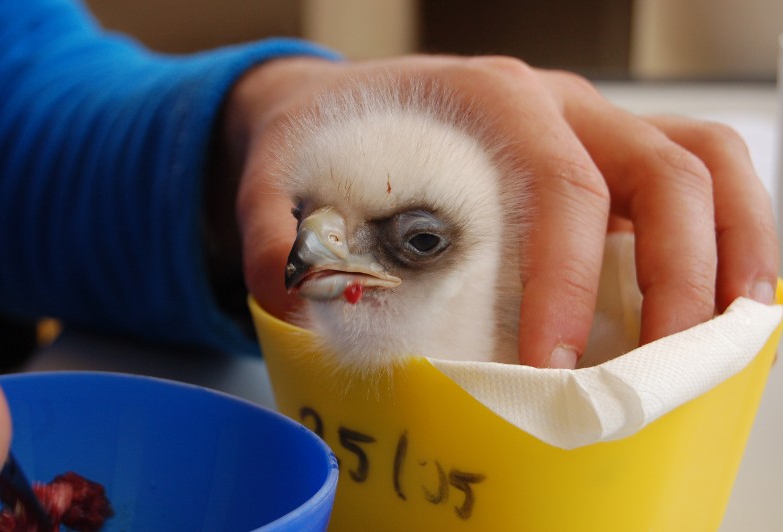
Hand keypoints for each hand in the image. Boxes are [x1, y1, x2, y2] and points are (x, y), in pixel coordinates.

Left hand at [222, 55, 777, 367]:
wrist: (344, 103)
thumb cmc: (333, 134)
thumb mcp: (285, 168)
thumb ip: (275, 225)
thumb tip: (288, 293)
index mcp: (489, 97)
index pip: (558, 183)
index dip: (568, 278)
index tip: (553, 362)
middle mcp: (556, 102)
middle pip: (661, 168)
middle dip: (675, 276)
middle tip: (651, 372)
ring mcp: (591, 124)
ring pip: (703, 160)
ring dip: (732, 247)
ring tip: (722, 337)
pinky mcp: (604, 154)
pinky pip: (696, 173)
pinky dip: (727, 232)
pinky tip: (719, 297)